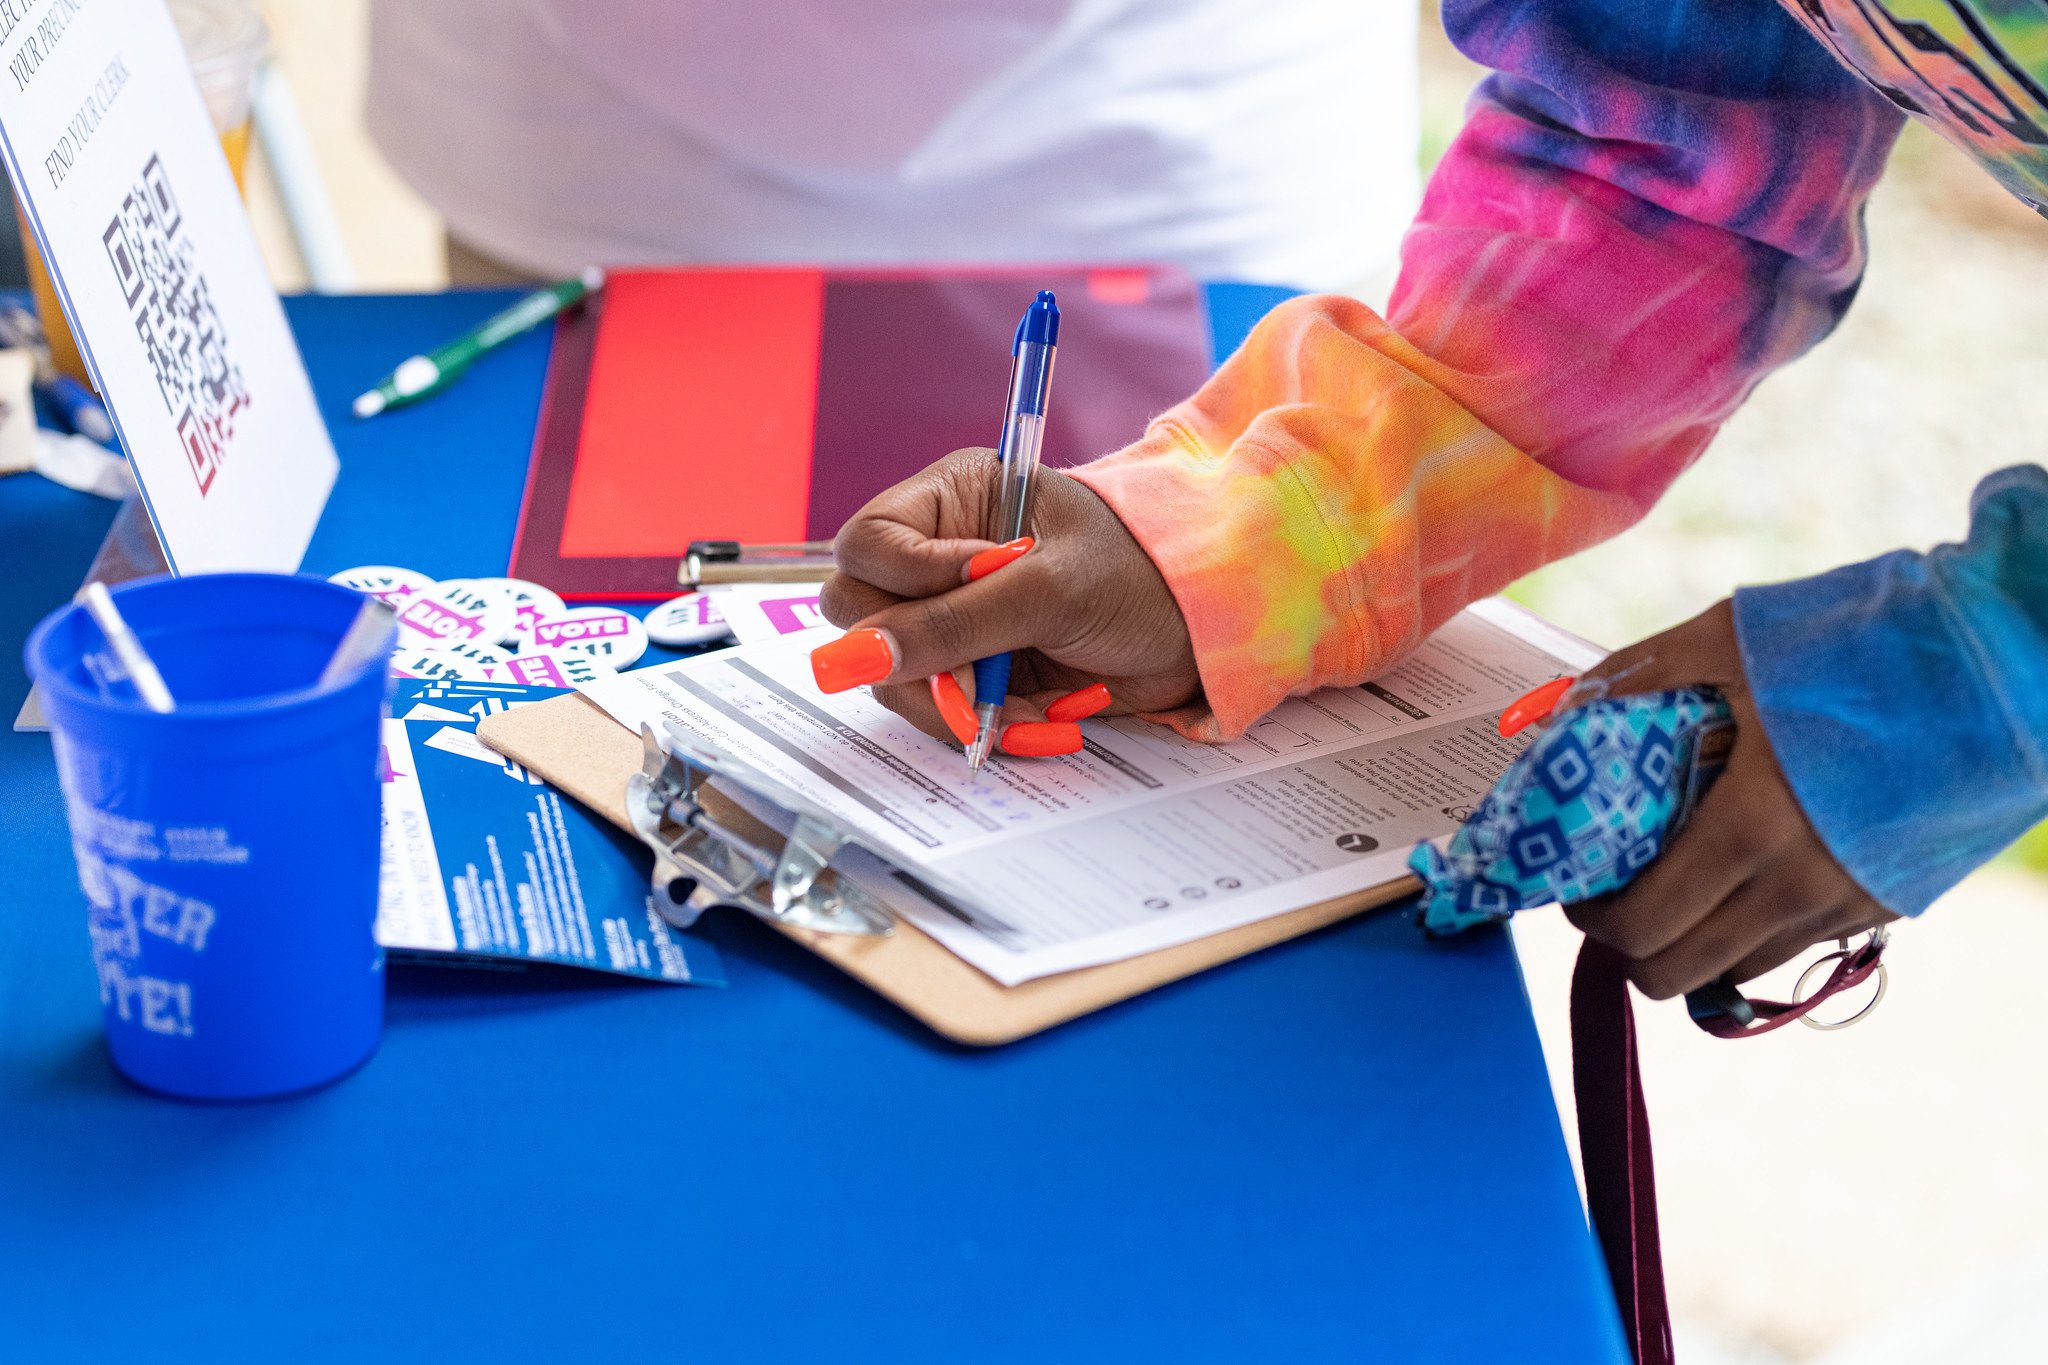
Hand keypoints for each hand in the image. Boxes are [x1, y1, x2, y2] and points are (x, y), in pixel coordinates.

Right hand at [814, 448, 1199, 745]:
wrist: (1205, 632)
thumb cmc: (1142, 575)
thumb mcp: (1050, 592)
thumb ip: (954, 622)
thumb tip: (863, 654)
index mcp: (954, 500)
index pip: (868, 544)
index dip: (901, 583)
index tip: (969, 594)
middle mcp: (941, 555)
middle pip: (863, 616)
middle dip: (917, 663)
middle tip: (972, 689)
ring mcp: (955, 617)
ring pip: (896, 674)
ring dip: (956, 706)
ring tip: (1028, 714)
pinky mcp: (976, 669)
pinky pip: (943, 707)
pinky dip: (987, 725)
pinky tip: (1044, 721)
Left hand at [1557, 601, 1897, 998]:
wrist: (1999, 660)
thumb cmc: (1856, 639)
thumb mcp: (1727, 639)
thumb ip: (1634, 678)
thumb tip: (1558, 712)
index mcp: (1751, 826)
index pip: (1640, 927)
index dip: (1590, 915)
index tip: (1580, 880)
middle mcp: (1798, 887)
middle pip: (1673, 973)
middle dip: (1627, 940)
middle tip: (1617, 886)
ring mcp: (1846, 906)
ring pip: (1729, 973)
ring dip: (1686, 940)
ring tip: (1674, 879)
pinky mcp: (1884, 905)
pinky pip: (1786, 951)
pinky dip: (1743, 930)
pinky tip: (1737, 872)